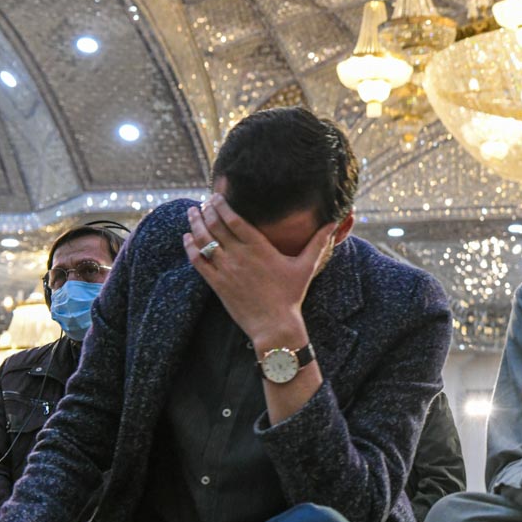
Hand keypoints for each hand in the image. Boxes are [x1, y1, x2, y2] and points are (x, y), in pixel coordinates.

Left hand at [183, 194, 332, 349]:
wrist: (274, 325)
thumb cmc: (291, 295)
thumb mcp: (306, 266)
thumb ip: (318, 242)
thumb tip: (334, 223)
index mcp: (260, 247)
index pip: (235, 219)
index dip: (223, 205)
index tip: (217, 196)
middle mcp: (240, 255)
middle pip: (216, 226)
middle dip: (207, 210)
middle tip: (203, 202)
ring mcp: (226, 269)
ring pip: (204, 240)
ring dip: (196, 224)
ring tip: (191, 213)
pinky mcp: (217, 284)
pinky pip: (198, 261)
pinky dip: (190, 247)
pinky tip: (187, 238)